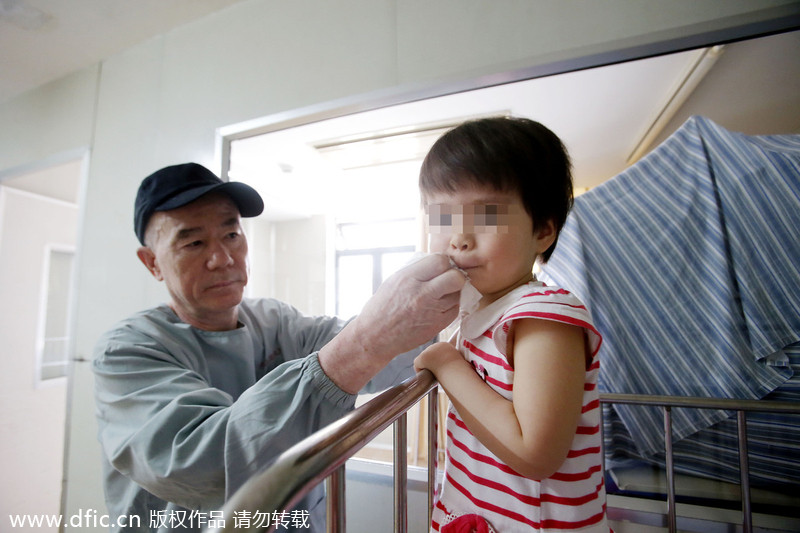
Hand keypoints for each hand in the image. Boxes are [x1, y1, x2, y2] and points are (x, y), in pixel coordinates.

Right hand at [319, 254, 464, 392]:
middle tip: (447, 279)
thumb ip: (417, 270)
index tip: (441, 266)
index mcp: (409, 278)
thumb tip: (438, 262)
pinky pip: (455, 309)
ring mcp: (433, 311)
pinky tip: (437, 307)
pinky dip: (450, 306)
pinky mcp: (438, 325)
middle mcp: (423, 294)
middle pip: (456, 277)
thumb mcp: (394, 280)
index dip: (444, 262)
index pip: (441, 261)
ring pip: (458, 294)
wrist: (375, 336)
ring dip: (453, 292)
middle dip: (455, 276)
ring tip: (439, 295)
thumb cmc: (382, 307)